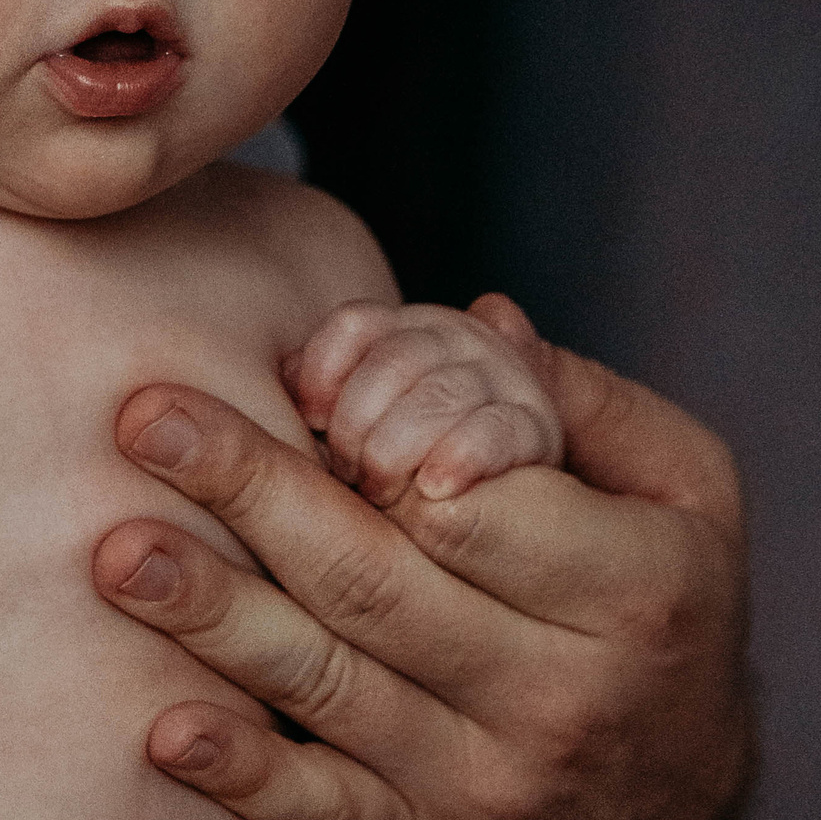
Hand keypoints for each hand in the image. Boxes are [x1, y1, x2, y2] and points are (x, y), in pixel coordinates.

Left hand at [94, 295, 751, 819]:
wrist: (681, 809)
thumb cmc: (667, 602)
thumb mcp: (681, 488)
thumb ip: (580, 395)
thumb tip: (480, 316)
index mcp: (628, 592)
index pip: (475, 506)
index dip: (379, 442)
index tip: (294, 388)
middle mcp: (554, 694)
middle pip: (375, 581)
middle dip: (252, 491)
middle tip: (147, 418)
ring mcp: (482, 778)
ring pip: (328, 683)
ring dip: (214, 615)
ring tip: (121, 549)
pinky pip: (322, 812)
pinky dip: (242, 775)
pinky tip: (167, 728)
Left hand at [292, 301, 564, 506]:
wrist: (506, 495)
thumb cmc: (405, 455)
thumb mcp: (358, 412)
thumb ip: (322, 386)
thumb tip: (285, 377)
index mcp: (405, 327)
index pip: (355, 324)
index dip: (322, 369)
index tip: (309, 419)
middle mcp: (456, 339)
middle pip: (393, 360)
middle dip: (357, 423)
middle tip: (345, 472)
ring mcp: (500, 377)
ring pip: (439, 394)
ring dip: (398, 448)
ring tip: (380, 490)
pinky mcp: (536, 427)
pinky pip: (496, 430)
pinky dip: (462, 456)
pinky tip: (435, 486)